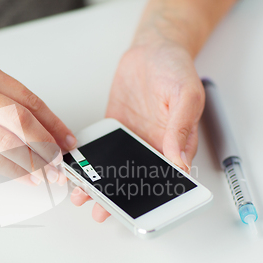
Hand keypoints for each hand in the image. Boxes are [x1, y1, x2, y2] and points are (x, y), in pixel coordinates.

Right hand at [0, 59, 76, 184]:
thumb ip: (5, 107)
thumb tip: (43, 136)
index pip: (30, 101)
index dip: (53, 125)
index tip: (67, 142)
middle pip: (21, 120)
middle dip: (46, 145)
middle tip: (59, 163)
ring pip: (7, 141)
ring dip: (33, 162)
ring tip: (47, 176)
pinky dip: (12, 171)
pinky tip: (25, 178)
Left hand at [71, 40, 204, 221]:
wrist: (152, 50)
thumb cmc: (175, 69)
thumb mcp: (186, 95)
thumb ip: (182, 127)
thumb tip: (179, 160)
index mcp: (175, 145)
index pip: (164, 179)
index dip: (150, 198)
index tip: (135, 212)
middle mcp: (152, 147)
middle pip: (135, 180)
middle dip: (117, 199)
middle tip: (100, 210)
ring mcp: (131, 141)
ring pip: (115, 170)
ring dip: (100, 185)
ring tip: (83, 196)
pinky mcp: (114, 130)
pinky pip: (100, 150)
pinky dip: (89, 162)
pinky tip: (76, 170)